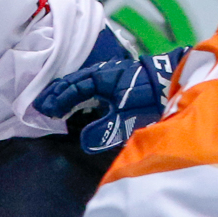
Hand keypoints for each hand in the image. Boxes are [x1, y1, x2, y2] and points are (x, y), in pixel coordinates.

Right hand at [35, 30, 179, 156]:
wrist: (176, 80)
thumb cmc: (151, 98)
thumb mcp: (128, 117)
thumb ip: (105, 130)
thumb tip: (84, 143)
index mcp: (102, 79)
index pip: (74, 88)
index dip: (59, 99)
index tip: (46, 110)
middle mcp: (104, 73)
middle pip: (74, 80)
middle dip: (57, 92)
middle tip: (41, 104)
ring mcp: (112, 73)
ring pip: (83, 80)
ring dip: (67, 90)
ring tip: (55, 101)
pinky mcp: (121, 78)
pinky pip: (92, 81)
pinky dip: (80, 88)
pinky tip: (79, 96)